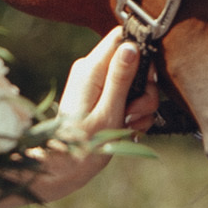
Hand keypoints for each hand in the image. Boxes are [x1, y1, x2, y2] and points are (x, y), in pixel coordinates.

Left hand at [26, 27, 157, 203]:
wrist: (61, 170)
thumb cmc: (83, 145)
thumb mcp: (108, 112)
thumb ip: (121, 78)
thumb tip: (131, 46)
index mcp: (91, 69)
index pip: (122, 37)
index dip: (141, 53)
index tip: (146, 80)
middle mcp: (92, 70)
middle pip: (133, 61)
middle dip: (144, 88)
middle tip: (136, 112)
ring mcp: (96, 84)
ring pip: (133, 82)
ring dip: (141, 105)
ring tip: (130, 124)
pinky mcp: (100, 96)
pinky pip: (126, 96)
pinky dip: (133, 113)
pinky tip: (129, 127)